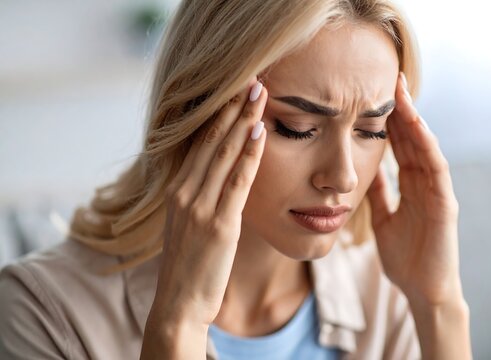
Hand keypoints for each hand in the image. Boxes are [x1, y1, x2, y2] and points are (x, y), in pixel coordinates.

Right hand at [148, 77, 267, 327]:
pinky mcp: (217, 223)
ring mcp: (198, 206)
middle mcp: (184, 191)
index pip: (199, 141)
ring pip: (223, 153)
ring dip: (243, 119)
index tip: (236, 88)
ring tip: (260, 91)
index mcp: (177, 188)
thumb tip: (220, 173)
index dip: (219, 112)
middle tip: (253, 76)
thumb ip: (201, 195)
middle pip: (211, 139)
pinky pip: (236, 181)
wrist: (179, 302)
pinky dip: (249, 154)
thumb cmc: (190, 263)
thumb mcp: (189, 222)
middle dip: (233, 106)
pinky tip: (260, 132)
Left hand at [366, 72, 462, 305]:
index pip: (398, 145)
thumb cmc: (405, 257)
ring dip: (414, 120)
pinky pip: (437, 169)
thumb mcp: (382, 218)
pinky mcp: (445, 204)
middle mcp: (425, 182)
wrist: (422, 290)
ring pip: (425, 147)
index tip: (373, 95)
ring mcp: (437, 191)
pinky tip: (417, 127)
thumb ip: (378, 193)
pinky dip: (428, 146)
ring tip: (402, 93)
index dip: (388, 120)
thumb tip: (364, 170)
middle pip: (412, 139)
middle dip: (401, 110)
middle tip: (389, 79)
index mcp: (410, 185)